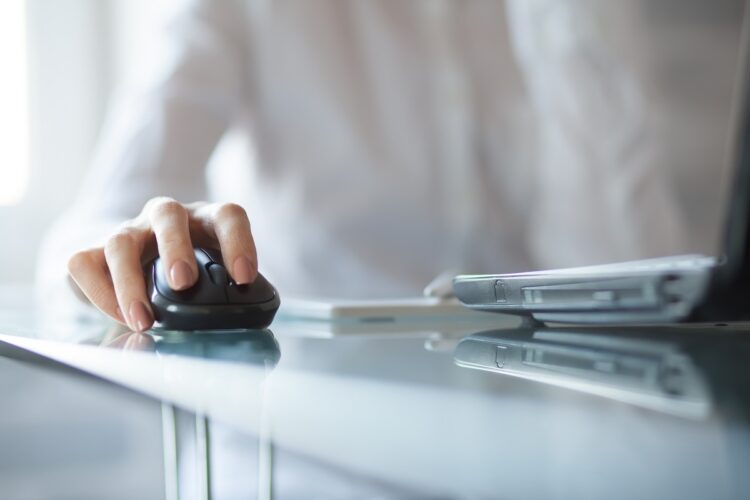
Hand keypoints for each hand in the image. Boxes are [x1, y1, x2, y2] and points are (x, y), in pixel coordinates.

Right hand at [67, 197, 256, 331]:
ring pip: (120, 241)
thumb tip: (244, 319)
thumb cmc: (194, 272)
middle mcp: (166, 218)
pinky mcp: (95, 250)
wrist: (146, 262)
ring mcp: (129, 231)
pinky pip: (85, 263)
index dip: (238, 242)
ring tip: (144, 319)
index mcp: (206, 220)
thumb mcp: (216, 275)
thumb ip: (226, 290)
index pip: (227, 216)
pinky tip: (121, 316)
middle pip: (168, 215)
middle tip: (183, 282)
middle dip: (175, 248)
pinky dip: (100, 293)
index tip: (243, 278)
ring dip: (130, 282)